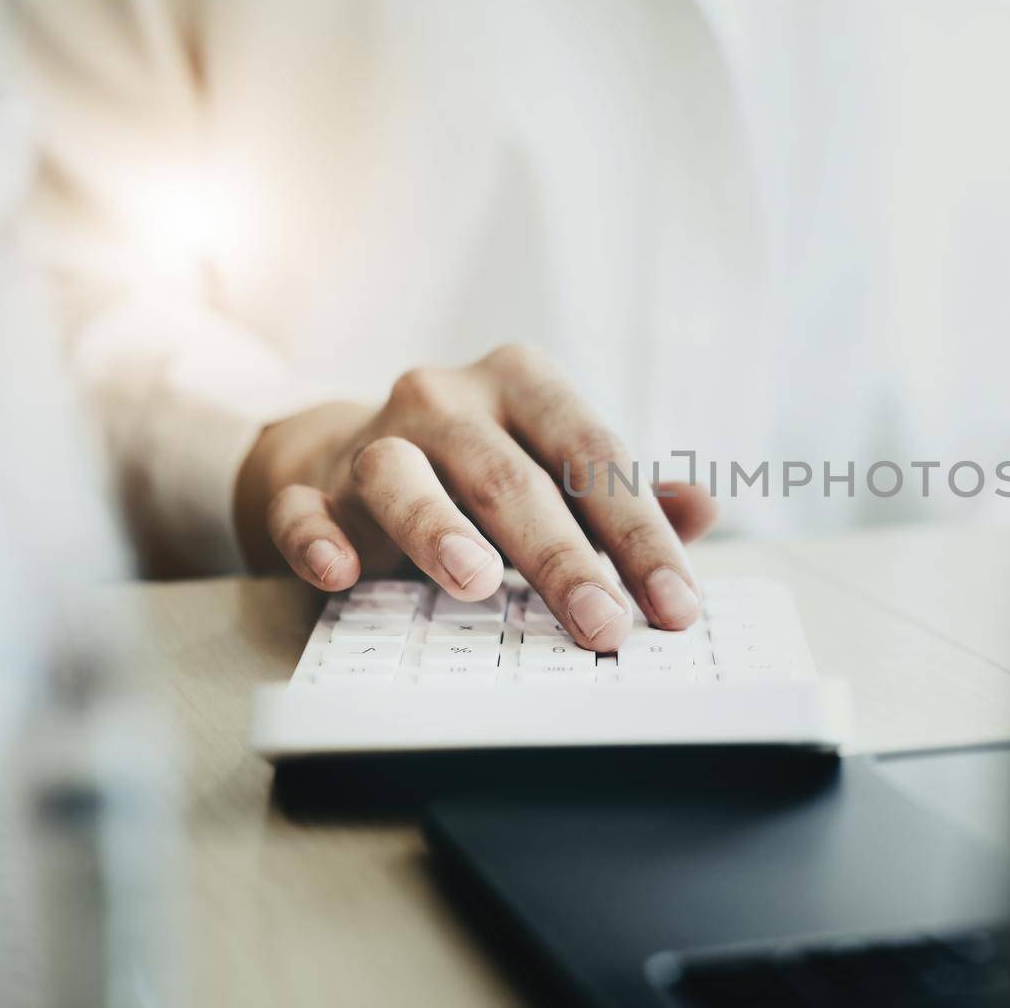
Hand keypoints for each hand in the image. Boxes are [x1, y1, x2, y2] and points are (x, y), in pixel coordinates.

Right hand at [233, 345, 717, 650]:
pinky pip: (306, 509)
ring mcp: (373, 439)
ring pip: (402, 475)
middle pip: (510, 476)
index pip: (595, 455)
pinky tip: (338, 574)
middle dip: (562, 557)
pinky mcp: (311, 488)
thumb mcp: (561, 469)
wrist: (354, 455)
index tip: (676, 607)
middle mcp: (448, 398)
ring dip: (438, 528)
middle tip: (603, 625)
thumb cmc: (487, 472)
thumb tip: (703, 508)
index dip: (640, 534)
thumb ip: (627, 495)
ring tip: (476, 582)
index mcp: (525, 383)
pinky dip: (317, 539)